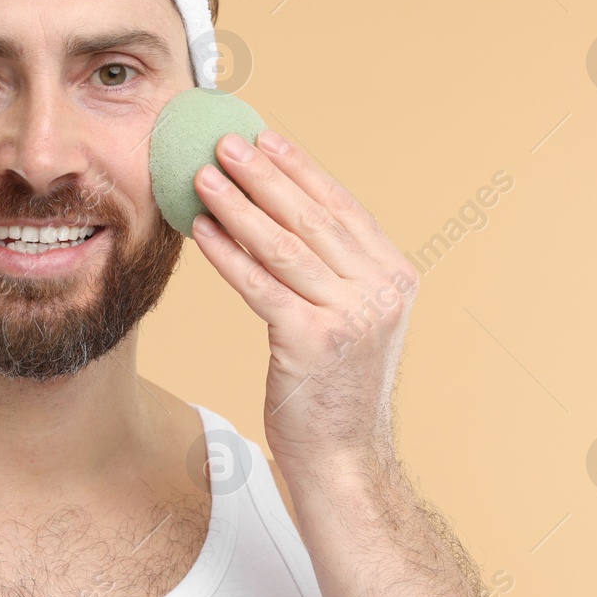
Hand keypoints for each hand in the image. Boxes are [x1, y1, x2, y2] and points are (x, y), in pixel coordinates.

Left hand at [189, 128, 417, 474]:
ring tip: (204, 176)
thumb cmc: (335, 390)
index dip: (301, 169)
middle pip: (311, 218)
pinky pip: (260, 285)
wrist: (344, 460)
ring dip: (238, 206)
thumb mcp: (352, 320)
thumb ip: (335, 272)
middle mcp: (380, 291)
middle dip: (264, 175)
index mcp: (395, 277)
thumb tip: (280, 213)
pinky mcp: (312, 342)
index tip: (266, 137)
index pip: (342, 208)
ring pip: (283, 246)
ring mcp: (349, 317)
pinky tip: (202, 230)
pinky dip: (227, 253)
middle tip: (225, 142)